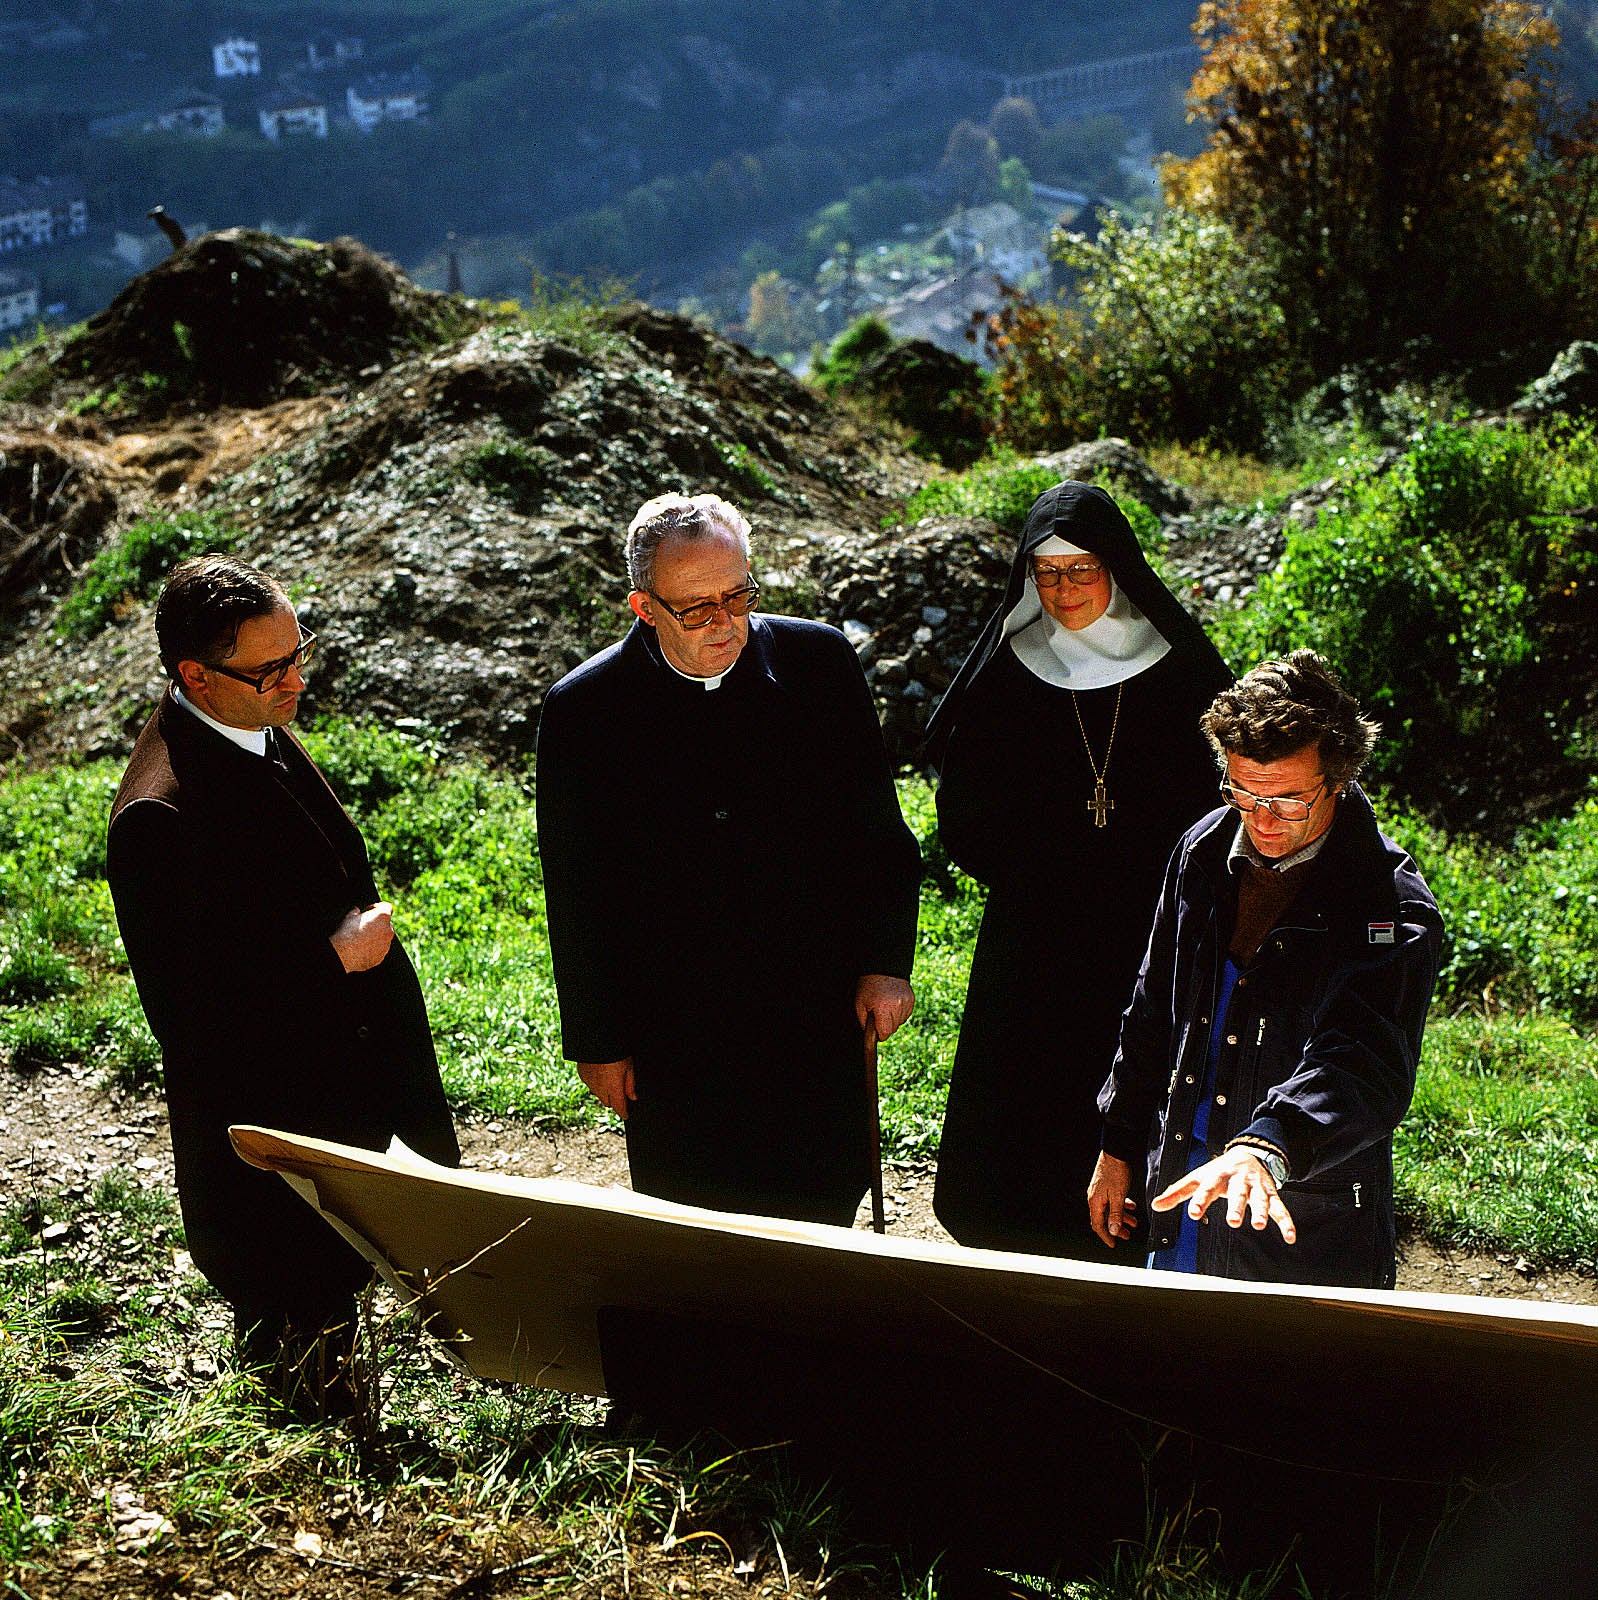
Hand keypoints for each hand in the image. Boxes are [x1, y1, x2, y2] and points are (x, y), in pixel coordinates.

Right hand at [330, 902, 393, 972]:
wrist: (345, 954)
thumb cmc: (347, 933)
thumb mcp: (349, 917)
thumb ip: (356, 911)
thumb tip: (356, 910)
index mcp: (383, 916)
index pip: (387, 907)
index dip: (377, 908)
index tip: (369, 911)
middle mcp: (389, 930)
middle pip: (386, 923)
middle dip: (377, 923)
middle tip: (365, 925)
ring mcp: (387, 944)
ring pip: (384, 937)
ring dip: (376, 936)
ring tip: (361, 938)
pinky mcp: (382, 955)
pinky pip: (379, 949)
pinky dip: (373, 948)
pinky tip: (362, 948)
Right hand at [578, 1058, 635, 1119]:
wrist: (596, 1039)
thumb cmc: (616, 1052)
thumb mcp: (629, 1067)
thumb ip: (630, 1085)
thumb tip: (633, 1097)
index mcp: (613, 1088)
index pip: (619, 1107)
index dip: (624, 1112)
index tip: (626, 1114)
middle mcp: (600, 1089)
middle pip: (608, 1103)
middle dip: (614, 1100)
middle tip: (619, 1091)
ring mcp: (589, 1083)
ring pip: (597, 1094)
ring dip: (603, 1092)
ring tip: (609, 1079)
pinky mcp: (582, 1075)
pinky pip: (589, 1084)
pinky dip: (595, 1082)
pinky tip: (599, 1072)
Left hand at [855, 974, 913, 1040]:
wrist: (882, 968)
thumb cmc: (868, 987)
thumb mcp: (860, 1004)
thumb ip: (864, 1023)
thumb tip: (872, 1036)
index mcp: (883, 1007)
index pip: (886, 1033)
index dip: (880, 1035)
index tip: (877, 1033)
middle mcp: (897, 1005)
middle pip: (893, 1029)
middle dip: (886, 1027)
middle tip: (879, 1016)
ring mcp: (906, 1002)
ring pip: (900, 1022)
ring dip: (893, 1019)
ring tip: (886, 1007)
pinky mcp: (912, 999)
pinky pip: (906, 1014)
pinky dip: (900, 1013)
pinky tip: (893, 1004)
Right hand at [1087, 1152, 1139, 1248]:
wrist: (1115, 1153)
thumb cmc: (1115, 1171)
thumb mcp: (1118, 1196)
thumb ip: (1116, 1214)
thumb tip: (1113, 1231)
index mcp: (1095, 1202)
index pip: (1098, 1225)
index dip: (1106, 1236)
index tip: (1113, 1244)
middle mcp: (1095, 1198)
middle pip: (1104, 1219)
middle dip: (1116, 1229)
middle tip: (1127, 1236)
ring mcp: (1100, 1192)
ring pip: (1110, 1210)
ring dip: (1121, 1218)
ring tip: (1133, 1223)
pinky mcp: (1105, 1186)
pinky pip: (1112, 1201)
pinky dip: (1122, 1207)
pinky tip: (1131, 1207)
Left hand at [1150, 1148, 1296, 1242]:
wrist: (1247, 1153)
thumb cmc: (1218, 1171)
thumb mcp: (1197, 1178)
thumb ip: (1178, 1193)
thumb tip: (1155, 1206)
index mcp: (1217, 1176)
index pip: (1207, 1188)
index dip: (1200, 1201)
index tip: (1193, 1214)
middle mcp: (1238, 1180)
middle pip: (1237, 1193)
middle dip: (1236, 1207)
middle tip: (1233, 1222)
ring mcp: (1256, 1186)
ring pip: (1260, 1199)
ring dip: (1261, 1211)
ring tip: (1259, 1225)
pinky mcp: (1270, 1193)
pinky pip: (1280, 1208)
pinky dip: (1287, 1222)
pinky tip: (1290, 1237)